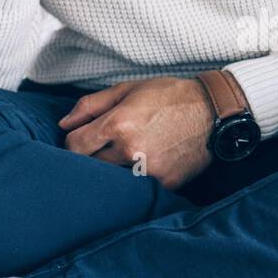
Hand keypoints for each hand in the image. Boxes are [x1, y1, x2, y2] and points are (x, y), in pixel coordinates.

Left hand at [59, 77, 214, 190]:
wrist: (213, 112)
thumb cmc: (169, 96)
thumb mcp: (128, 89)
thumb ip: (91, 106)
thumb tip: (64, 125)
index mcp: (118, 124)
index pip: (74, 146)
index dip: (72, 142)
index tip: (81, 140)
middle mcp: (130, 150)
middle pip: (89, 167)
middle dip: (90, 158)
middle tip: (102, 148)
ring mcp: (148, 170)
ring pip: (111, 180)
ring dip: (112, 171)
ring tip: (124, 156)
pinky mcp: (165, 184)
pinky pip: (137, 187)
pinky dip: (136, 179)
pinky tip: (147, 163)